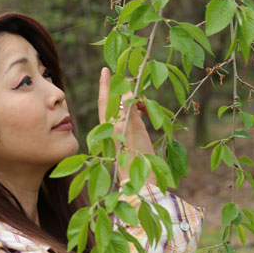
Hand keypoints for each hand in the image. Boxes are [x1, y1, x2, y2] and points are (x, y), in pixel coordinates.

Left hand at [97, 66, 155, 185]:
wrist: (142, 183)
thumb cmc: (136, 157)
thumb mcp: (134, 129)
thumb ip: (130, 107)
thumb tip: (128, 89)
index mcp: (109, 124)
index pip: (105, 99)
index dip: (106, 84)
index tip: (105, 69)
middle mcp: (114, 127)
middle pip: (116, 102)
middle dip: (123, 90)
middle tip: (133, 79)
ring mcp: (123, 133)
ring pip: (127, 109)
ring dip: (135, 101)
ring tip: (145, 102)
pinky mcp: (133, 139)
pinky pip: (135, 118)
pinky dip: (141, 111)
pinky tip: (148, 113)